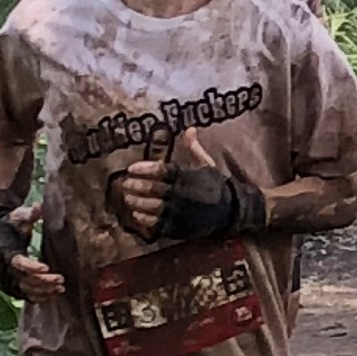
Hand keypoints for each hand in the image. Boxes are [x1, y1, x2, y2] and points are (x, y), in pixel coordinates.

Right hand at [0, 189, 64, 302]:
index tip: (46, 267)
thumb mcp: (17, 216)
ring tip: (60, 288)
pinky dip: (36, 296)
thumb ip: (28, 214)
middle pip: (21, 278)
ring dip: (41, 291)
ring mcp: (2, 278)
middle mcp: (0, 267)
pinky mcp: (7, 285)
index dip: (31, 266)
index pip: (16, 262)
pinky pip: (21, 294)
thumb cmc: (9, 224)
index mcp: (2, 250)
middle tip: (60, 279)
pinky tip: (51, 295)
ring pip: (22, 290)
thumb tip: (40, 207)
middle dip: (42, 280)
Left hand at [110, 137, 269, 243]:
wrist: (231, 211)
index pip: (163, 171)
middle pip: (154, 189)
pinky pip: (158, 224)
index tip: (131, 168)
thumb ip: (194, 148)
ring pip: (153, 207)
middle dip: (137, 186)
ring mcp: (181, 212)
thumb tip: (190, 128)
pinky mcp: (180, 226)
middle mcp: (183, 194)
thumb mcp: (207, 164)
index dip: (145, 169)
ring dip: (137, 202)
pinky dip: (145, 219)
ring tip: (127, 198)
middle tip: (125, 183)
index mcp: (189, 177)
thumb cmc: (216, 184)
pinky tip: (136, 214)